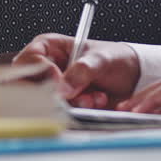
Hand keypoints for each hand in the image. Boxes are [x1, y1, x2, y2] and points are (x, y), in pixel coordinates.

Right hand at [12, 34, 140, 108]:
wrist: (132, 79)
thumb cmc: (114, 59)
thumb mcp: (101, 59)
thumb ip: (83, 69)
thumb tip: (63, 89)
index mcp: (49, 47)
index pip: (29, 59)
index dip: (41, 70)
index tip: (57, 79)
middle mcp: (46, 69)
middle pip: (28, 85)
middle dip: (53, 93)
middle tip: (71, 96)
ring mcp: (53, 89)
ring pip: (45, 102)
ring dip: (71, 104)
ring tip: (94, 97)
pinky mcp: (62, 107)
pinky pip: (59, 114)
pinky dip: (77, 112)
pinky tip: (95, 102)